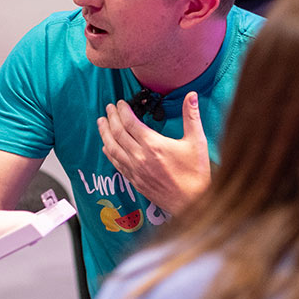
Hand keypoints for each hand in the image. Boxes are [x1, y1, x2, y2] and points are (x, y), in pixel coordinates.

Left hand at [97, 91, 210, 214]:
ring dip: (105, 134)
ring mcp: (135, 170)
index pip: (130, 122)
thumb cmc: (195, 174)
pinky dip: (109, 153)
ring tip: (101, 123)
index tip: (120, 103)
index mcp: (153, 145)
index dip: (122, 111)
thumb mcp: (196, 141)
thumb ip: (191, 116)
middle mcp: (140, 157)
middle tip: (108, 108)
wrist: (192, 202)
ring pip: (112, 148)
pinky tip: (106, 147)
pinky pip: (116, 164)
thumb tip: (191, 95)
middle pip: (118, 133)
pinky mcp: (135, 181)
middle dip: (111, 118)